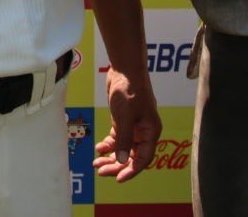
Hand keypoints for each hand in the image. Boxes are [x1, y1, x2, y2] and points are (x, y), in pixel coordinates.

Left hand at [92, 67, 161, 181]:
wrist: (124, 69)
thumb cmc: (129, 90)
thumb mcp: (126, 116)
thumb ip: (123, 139)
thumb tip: (121, 161)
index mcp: (151, 132)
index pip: (143, 159)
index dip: (131, 170)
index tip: (118, 179)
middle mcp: (144, 132)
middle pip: (132, 156)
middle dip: (117, 165)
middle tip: (101, 172)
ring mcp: (134, 126)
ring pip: (123, 149)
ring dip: (111, 157)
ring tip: (96, 163)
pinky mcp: (124, 120)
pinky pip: (117, 138)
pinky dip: (109, 144)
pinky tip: (99, 148)